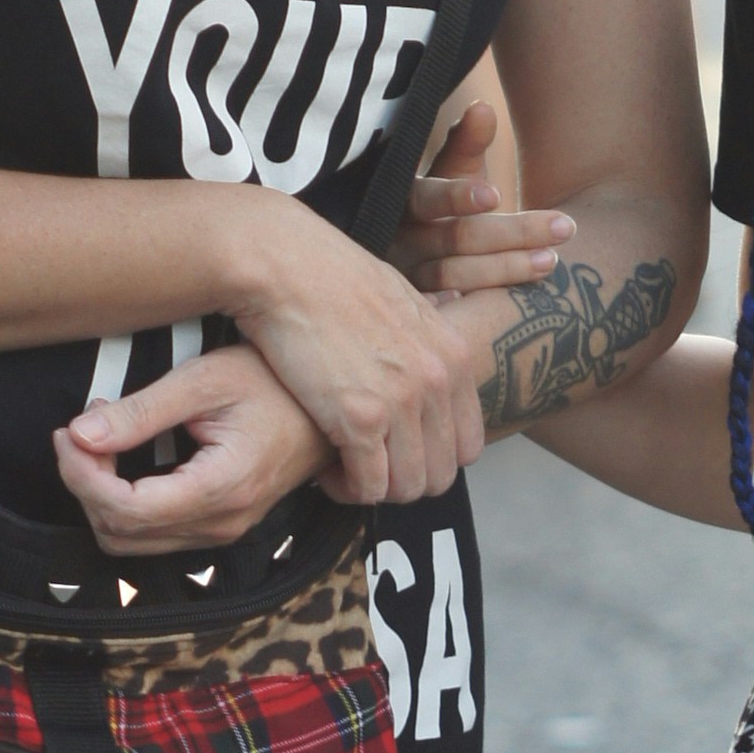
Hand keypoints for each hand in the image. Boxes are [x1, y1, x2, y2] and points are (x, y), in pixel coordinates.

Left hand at [54, 347, 331, 552]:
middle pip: (121, 534)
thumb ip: (140, 412)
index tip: (68, 433)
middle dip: (84, 486)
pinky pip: (155, 533)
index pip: (126, 510)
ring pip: (132, 541)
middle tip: (77, 432)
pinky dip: (124, 503)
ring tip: (98, 442)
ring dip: (101, 497)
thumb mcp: (204, 381)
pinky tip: (124, 458)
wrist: (333, 404)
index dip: (81, 476)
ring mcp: (224, 530)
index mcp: (221, 488)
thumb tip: (80, 435)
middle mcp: (223, 522)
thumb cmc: (275, 382)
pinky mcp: (220, 524)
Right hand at [217, 191, 491, 500]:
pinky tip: (325, 468)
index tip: (395, 452)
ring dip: (374, 488)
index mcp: (452, 356)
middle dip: (402, 481)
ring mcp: (402, 402)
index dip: (431, 461)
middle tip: (366, 468)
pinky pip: (369, 485)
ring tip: (343, 468)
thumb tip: (430, 352)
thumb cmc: (330, 277)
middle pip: (441, 475)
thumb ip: (423, 339)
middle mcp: (437, 382)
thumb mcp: (401, 301)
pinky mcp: (360, 418)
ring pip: (407, 487)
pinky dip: (346, 487)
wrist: (285, 264)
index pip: (468, 446)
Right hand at [392, 97, 580, 298]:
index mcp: (406, 201)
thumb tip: (482, 107)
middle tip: (564, 228)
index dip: (458, 197)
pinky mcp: (419, 313)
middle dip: (512, 233)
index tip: (495, 196)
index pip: (428, 198)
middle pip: (456, 239)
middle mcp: (400, 241)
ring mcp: (407, 281)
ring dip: (506, 270)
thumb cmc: (443, 208)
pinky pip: (446, 317)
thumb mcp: (454, 174)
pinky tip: (503, 312)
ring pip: (455, 277)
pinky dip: (471, 313)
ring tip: (552, 260)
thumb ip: (467, 143)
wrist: (413, 259)